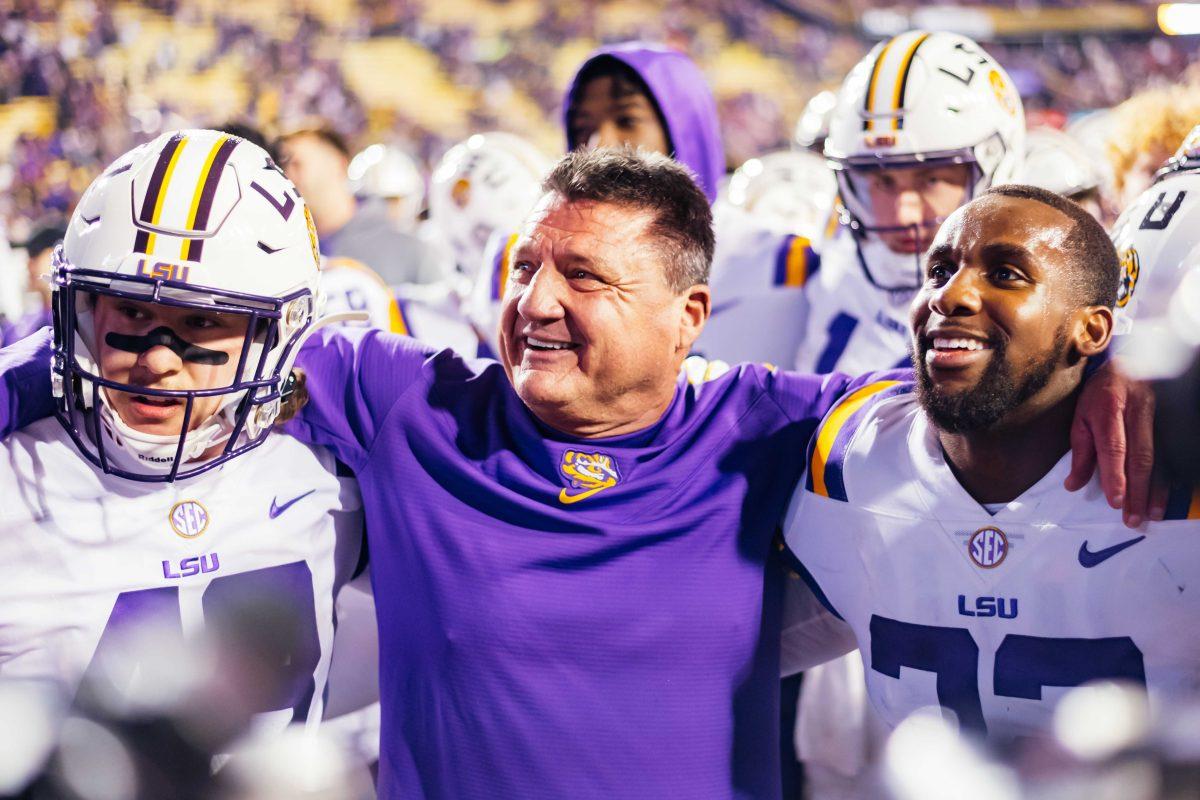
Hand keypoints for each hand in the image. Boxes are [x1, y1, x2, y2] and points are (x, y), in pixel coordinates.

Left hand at [1066, 361, 1167, 527]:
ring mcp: (1160, 416)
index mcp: (1109, 408)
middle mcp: (1138, 412)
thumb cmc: (1100, 394)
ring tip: (1150, 514)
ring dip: (1157, 489)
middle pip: (1141, 456)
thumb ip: (1080, 452)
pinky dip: (1171, 478)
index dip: (1116, 474)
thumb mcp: (1081, 417)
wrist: (1132, 364)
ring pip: (1161, 457)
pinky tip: (1166, 497)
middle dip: (1138, 490)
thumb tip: (1073, 485)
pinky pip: (1174, 454)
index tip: (1116, 501)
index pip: (1115, 446)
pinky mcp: (1173, 422)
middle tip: (1132, 518)